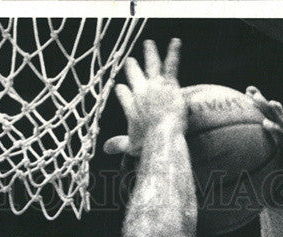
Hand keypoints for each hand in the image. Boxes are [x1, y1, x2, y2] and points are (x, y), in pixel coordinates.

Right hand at [103, 38, 184, 156]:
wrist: (163, 136)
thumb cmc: (148, 144)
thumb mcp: (130, 146)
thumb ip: (118, 144)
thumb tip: (105, 148)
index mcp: (130, 106)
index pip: (122, 92)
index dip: (122, 90)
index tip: (120, 88)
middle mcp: (140, 92)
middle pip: (133, 74)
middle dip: (131, 67)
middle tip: (130, 61)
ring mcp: (154, 85)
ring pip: (151, 64)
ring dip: (150, 52)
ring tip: (149, 44)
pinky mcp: (168, 83)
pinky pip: (171, 64)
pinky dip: (173, 52)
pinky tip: (176, 42)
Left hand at [246, 86, 282, 221]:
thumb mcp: (274, 198)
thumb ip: (261, 190)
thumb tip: (241, 195)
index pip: (274, 129)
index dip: (263, 114)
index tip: (248, 101)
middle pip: (278, 121)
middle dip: (264, 104)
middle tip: (249, 89)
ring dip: (269, 111)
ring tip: (257, 98)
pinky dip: (276, 133)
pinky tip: (266, 124)